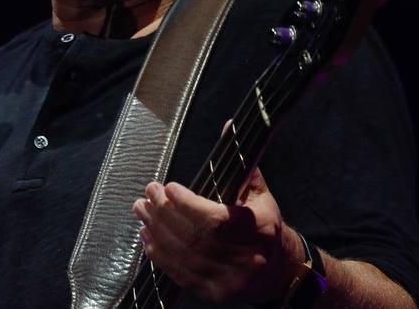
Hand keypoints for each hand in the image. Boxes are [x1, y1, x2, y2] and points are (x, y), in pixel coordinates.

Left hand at [131, 164, 299, 304]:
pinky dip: (159, 254)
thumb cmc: (262, 223)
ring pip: (183, 255)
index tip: (168, 187)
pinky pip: (179, 273)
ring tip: (141, 210)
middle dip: (165, 213)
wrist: (276, 269)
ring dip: (157, 231)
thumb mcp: (259, 192)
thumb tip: (229, 126)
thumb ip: (241, 162)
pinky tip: (147, 236)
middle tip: (148, 194)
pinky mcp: (213, 294)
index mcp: (259, 229)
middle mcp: (246, 259)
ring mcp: (229, 281)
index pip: (216, 220)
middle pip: (194, 237)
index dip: (187, 204)